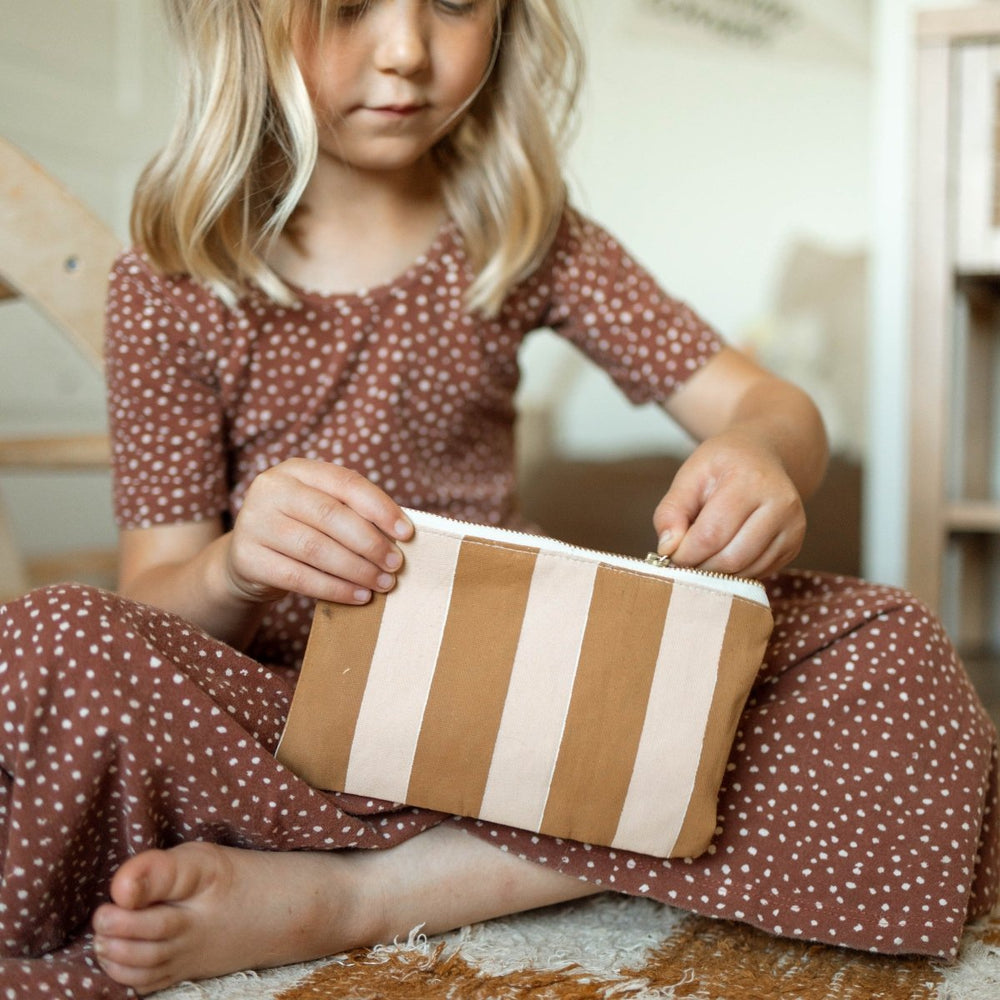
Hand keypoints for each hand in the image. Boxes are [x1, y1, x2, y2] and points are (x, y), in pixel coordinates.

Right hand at [224, 459, 412, 605]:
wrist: (247, 557)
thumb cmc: (300, 530)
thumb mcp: (320, 510)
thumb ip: (353, 512)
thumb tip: (401, 535)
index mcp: (296, 470)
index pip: (346, 482)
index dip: (380, 507)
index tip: (406, 533)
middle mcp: (271, 489)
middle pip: (330, 515)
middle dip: (370, 543)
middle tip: (395, 564)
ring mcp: (254, 522)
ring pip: (315, 548)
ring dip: (356, 569)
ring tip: (383, 583)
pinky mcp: (246, 558)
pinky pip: (298, 577)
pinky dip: (334, 589)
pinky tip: (358, 596)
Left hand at [652, 431, 805, 577]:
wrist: (762, 455)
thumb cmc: (722, 465)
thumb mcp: (690, 476)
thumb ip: (671, 511)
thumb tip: (667, 549)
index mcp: (751, 481)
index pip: (712, 534)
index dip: (685, 553)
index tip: (669, 555)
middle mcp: (781, 505)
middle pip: (732, 558)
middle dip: (700, 567)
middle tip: (683, 561)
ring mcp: (793, 527)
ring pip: (746, 571)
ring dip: (716, 575)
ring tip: (701, 557)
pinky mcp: (795, 545)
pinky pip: (758, 573)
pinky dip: (734, 574)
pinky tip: (722, 556)